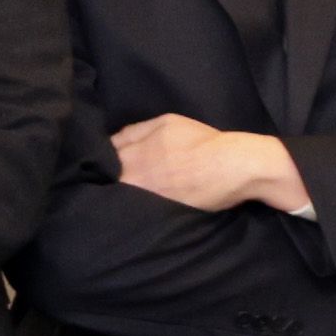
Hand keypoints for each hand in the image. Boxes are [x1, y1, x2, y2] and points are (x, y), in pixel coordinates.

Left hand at [113, 112, 312, 217]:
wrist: (232, 166)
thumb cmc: (202, 141)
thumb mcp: (167, 122)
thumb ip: (135, 131)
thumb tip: (114, 140)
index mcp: (132, 154)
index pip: (103, 158)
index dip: (104, 159)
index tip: (109, 160)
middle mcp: (134, 178)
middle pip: (108, 181)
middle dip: (109, 178)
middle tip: (115, 177)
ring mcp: (147, 198)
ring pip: (123, 197)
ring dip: (123, 193)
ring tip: (130, 191)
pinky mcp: (161, 213)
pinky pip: (140, 210)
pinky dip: (138, 207)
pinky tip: (144, 203)